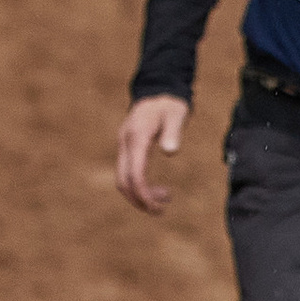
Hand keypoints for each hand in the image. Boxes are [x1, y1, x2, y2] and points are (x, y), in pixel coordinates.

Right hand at [115, 94, 190, 213]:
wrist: (159, 89)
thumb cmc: (170, 103)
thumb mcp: (176, 114)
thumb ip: (173, 132)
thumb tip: (170, 151)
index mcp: (137, 138)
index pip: (135, 174)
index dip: (144, 194)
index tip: (158, 207)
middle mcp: (126, 143)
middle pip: (123, 181)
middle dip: (139, 200)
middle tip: (160, 211)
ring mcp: (124, 146)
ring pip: (123, 179)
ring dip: (140, 195)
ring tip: (166, 198)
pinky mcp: (128, 148)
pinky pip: (128, 173)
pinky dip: (140, 185)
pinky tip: (159, 189)